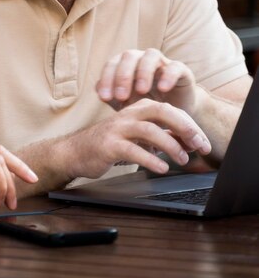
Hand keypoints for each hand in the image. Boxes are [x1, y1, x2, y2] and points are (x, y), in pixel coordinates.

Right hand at [58, 98, 211, 179]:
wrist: (75, 152)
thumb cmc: (109, 144)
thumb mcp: (138, 137)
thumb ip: (161, 136)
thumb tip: (189, 142)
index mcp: (137, 109)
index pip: (170, 110)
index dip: (190, 126)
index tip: (203, 143)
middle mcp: (128, 114)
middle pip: (161, 111)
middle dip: (184, 127)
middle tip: (199, 146)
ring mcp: (117, 129)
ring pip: (148, 130)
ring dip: (170, 145)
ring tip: (181, 159)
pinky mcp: (108, 145)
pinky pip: (132, 150)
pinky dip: (150, 159)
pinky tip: (161, 168)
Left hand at [96, 48, 196, 112]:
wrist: (173, 115)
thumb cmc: (143, 106)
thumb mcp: (125, 104)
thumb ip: (111, 97)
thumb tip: (98, 90)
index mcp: (125, 64)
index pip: (111, 64)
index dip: (106, 79)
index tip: (104, 98)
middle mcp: (141, 58)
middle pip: (129, 56)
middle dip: (123, 75)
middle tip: (121, 96)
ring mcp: (162, 62)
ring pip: (151, 55)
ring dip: (144, 72)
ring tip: (141, 91)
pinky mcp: (181, 70)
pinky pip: (175, 66)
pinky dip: (168, 75)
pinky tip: (163, 89)